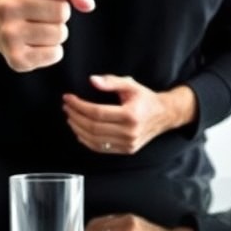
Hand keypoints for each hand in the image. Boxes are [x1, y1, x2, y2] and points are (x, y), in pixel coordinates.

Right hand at [0, 0, 93, 71]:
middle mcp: (6, 7)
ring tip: (37, 26)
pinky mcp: (16, 59)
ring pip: (60, 33)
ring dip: (57, 31)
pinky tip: (35, 42)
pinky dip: (53, 49)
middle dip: (60, 12)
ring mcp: (8, 34)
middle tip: (42, 12)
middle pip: (62, 11)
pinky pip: (56, 53)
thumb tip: (88, 5)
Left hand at [63, 75, 195, 154]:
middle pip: (93, 128)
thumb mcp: (131, 84)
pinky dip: (86, 140)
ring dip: (77, 129)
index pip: (97, 113)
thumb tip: (92, 80)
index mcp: (130, 115)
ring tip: (70, 117)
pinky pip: (101, 148)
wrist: (163, 115)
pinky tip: (79, 130)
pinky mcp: (126, 150)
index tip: (69, 99)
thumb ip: (111, 81)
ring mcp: (128, 144)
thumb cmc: (145, 99)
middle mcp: (129, 132)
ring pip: (94, 140)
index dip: (79, 106)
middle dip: (75, 117)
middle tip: (67, 107)